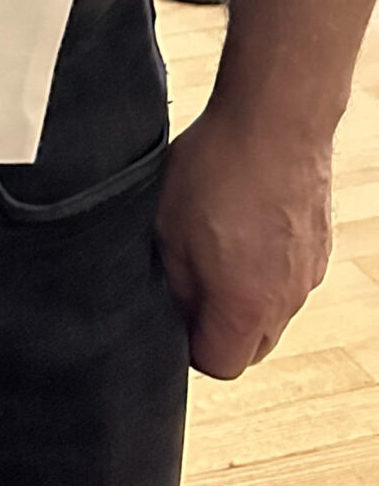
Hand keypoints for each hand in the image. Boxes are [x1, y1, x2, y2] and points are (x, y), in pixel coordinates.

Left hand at [155, 98, 333, 376]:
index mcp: (245, 307)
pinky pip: (289, 277)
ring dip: (245, 295)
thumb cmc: (217, 169)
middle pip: (252, 346)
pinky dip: (267, 266)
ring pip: (273, 311)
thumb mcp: (167, 228)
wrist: (276, 120)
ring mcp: (308, 274)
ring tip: (219, 245)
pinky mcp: (319, 246)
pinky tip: (246, 223)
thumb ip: (173, 282)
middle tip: (192, 284)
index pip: (220, 365)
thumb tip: (174, 307)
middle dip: (219, 329)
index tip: (174, 315)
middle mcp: (286, 300)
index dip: (190, 348)